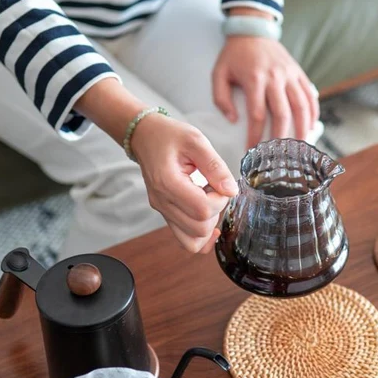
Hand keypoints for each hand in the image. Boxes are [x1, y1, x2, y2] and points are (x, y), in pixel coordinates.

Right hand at [130, 113, 237, 252]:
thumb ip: (215, 166)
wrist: (145, 137)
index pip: (202, 210)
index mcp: (167, 183)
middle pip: (199, 229)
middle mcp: (162, 202)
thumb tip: (231, 190)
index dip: (220, 200)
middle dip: (216, 212)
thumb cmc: (169, 136)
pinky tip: (209, 218)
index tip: (220, 184)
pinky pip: (185, 239)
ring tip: (208, 200)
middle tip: (215, 189)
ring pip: (192, 241)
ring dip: (208, 224)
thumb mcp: (196, 141)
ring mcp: (162, 211)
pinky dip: (201, 235)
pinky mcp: (166, 214)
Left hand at [212, 33, 318, 148]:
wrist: (253, 30)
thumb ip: (221, 98)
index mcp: (255, 78)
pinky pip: (310, 95)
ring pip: (301, 106)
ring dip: (302, 128)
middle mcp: (276, 77)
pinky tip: (311, 126)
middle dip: (281, 137)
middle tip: (278, 155)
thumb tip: (232, 120)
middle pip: (282, 113)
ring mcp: (290, 75)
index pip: (257, 114)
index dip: (254, 135)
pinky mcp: (299, 73)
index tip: (251, 150)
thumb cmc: (234, 55)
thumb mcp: (219, 73)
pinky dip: (312, 112)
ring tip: (299, 146)